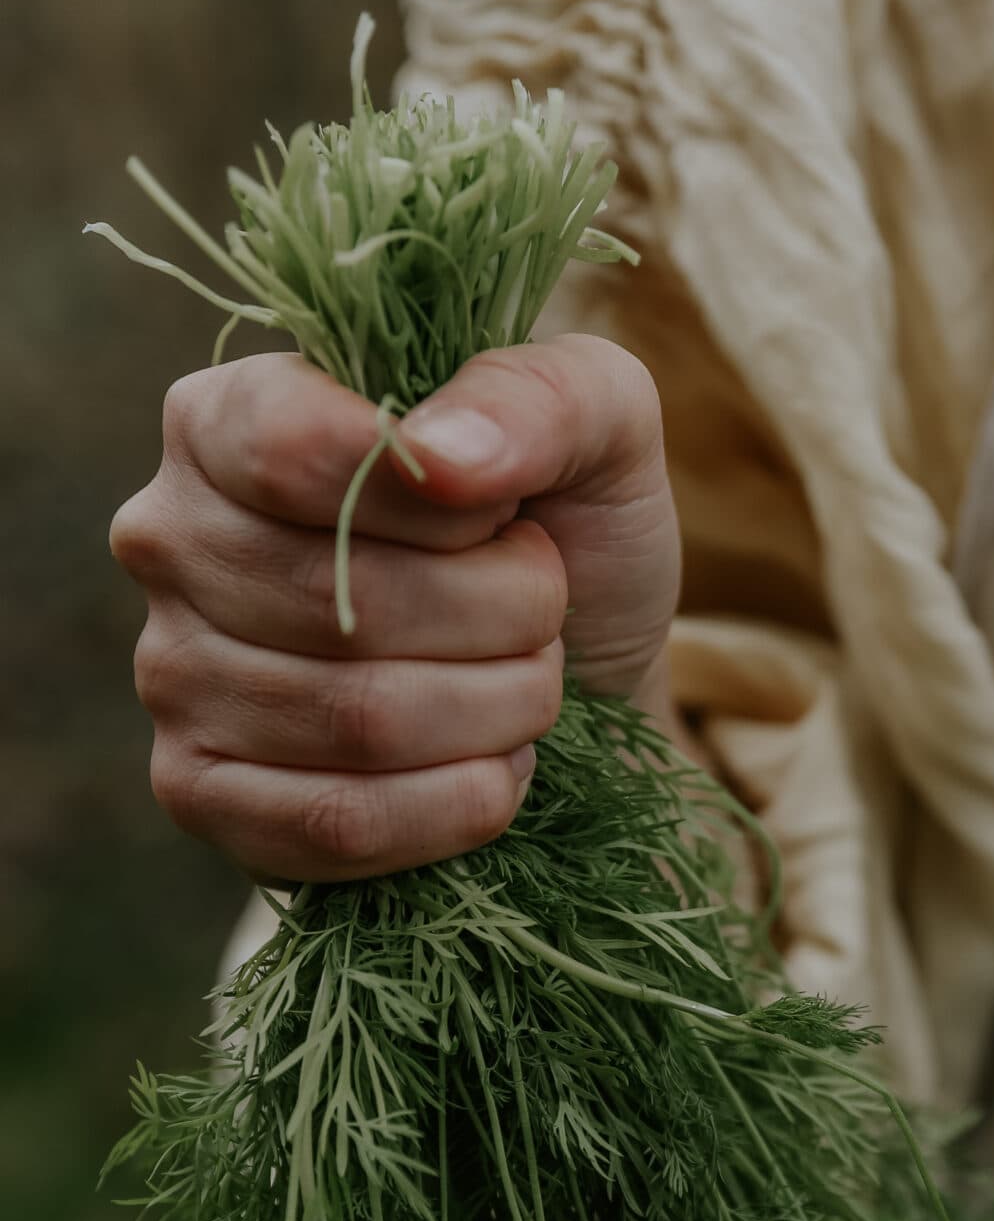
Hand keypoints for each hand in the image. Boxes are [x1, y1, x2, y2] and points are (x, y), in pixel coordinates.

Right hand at [114, 337, 681, 880]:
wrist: (582, 686)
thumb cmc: (568, 534)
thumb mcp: (594, 426)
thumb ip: (534, 398)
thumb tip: (436, 454)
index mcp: (228, 417)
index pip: (292, 451)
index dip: (437, 505)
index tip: (507, 518)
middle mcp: (172, 539)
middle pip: (344, 602)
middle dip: (502, 618)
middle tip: (545, 615)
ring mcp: (173, 675)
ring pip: (358, 720)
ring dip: (498, 711)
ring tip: (527, 684)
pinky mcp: (203, 796)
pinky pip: (339, 822)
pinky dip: (457, 805)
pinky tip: (493, 770)